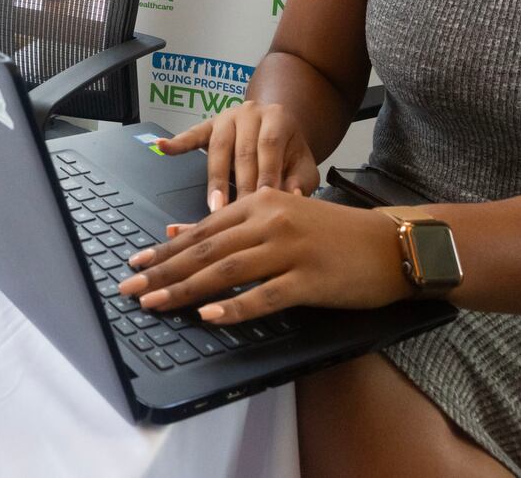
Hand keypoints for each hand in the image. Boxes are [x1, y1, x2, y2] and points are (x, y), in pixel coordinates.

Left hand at [118, 188, 410, 323]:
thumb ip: (230, 226)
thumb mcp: (278, 217)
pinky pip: (265, 296)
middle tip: (130, 289)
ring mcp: (289, 250)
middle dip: (163, 273)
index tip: (135, 266)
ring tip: (155, 305)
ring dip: (185, 291)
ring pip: (226, 272)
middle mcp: (270, 221)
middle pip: (206, 251)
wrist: (390, 243)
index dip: (165, 251)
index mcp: (260, 203)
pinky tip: (210, 317)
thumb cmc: (333, 233)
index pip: (202, 230)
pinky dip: (235, 307)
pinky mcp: (309, 279)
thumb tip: (176, 231)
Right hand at [155, 100, 319, 210]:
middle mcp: (250, 112)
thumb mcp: (303, 164)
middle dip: (240, 186)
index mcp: (277, 117)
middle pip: (243, 151)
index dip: (265, 174)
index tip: (262, 204)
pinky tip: (163, 148)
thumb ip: (300, 181)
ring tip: (214, 206)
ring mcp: (227, 116)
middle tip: (238, 215)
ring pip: (219, 149)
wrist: (278, 123)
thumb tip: (293, 199)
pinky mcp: (209, 124)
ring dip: (216, 180)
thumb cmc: (289, 151)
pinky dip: (178, 143)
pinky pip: (193, 134)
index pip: (269, 147)